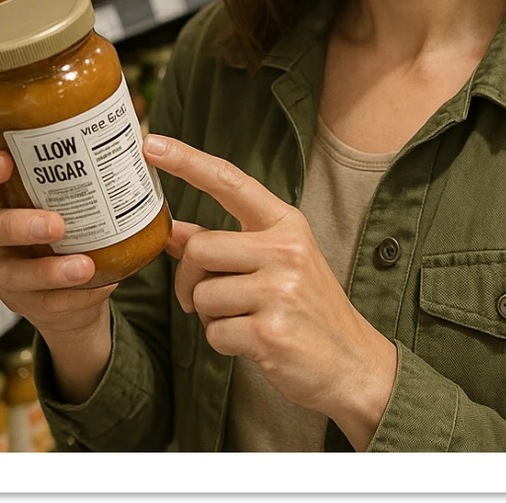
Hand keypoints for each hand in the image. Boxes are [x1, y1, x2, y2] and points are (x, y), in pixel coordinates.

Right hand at [0, 147, 116, 339]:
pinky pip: (45, 303)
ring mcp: (5, 269)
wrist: (75, 291)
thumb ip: (88, 172)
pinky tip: (101, 285)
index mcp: (3, 195)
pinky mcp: (23, 302)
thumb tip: (137, 140)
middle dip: (18, 225)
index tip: (4, 162)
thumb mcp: (73, 196)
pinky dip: (75, 295)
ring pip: (12, 273)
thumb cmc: (73, 227)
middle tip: (56, 225)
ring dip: (48, 270)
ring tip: (85, 266)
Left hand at [142, 134, 396, 449]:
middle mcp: (285, 248)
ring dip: (210, 315)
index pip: (229, 180)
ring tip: (244, 319)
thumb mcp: (275, 262)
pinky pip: (215, 332)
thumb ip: (225, 244)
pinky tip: (253, 342)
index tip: (152, 144)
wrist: (353, 361)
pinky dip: (223, 342)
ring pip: (202, 294)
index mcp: (285, 223)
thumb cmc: (307, 306)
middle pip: (200, 248)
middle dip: (191, 279)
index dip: (187, 161)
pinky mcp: (271, 331)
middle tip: (206, 298)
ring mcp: (280, 289)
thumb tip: (173, 231)